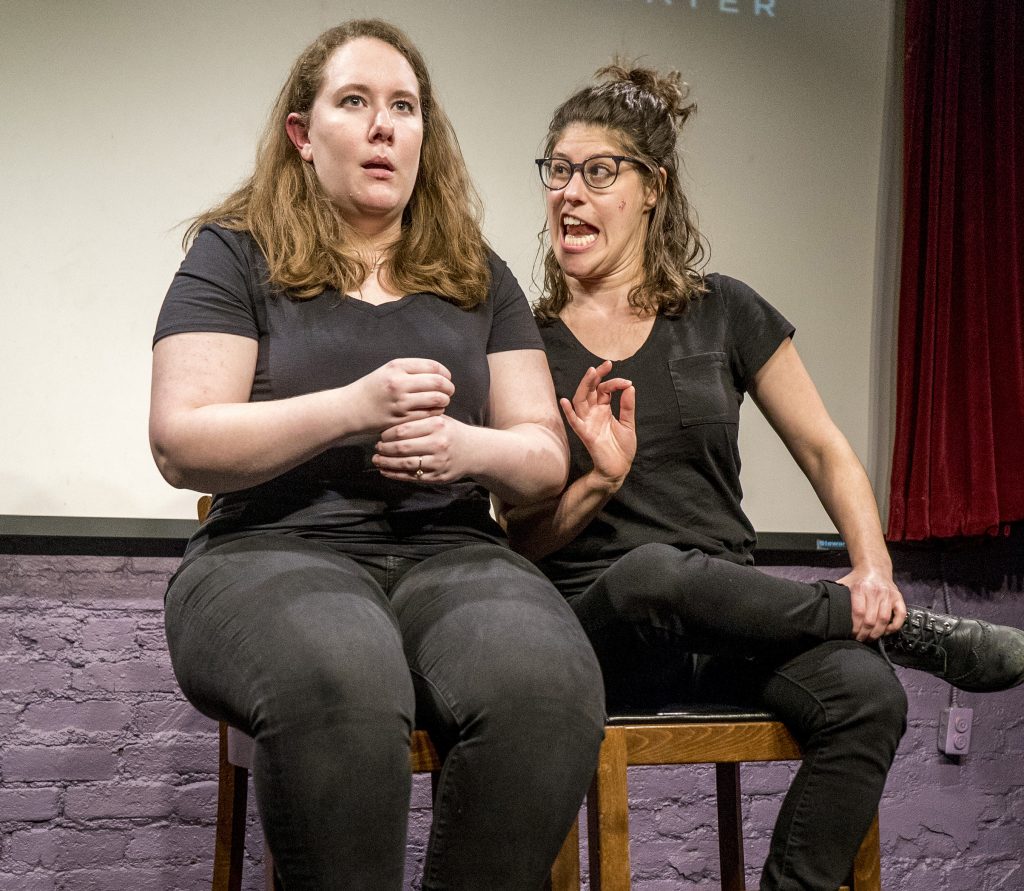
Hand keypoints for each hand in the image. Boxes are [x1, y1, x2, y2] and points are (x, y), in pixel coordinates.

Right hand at [347, 358, 453, 434]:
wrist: (350, 409)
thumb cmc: (372, 389)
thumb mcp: (387, 371)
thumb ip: (411, 370)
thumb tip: (439, 373)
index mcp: (397, 367)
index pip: (433, 366)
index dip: (445, 373)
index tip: (446, 378)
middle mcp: (399, 383)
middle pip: (437, 382)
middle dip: (448, 387)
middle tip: (449, 391)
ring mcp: (400, 402)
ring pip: (436, 399)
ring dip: (444, 400)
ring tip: (442, 401)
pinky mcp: (401, 419)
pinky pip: (428, 415)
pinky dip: (436, 413)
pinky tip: (433, 411)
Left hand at [373, 414, 471, 482]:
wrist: (474, 451)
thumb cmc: (450, 432)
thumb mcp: (440, 419)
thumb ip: (418, 419)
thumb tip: (387, 423)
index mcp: (437, 425)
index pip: (403, 429)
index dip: (387, 434)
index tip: (380, 435)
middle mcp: (439, 443)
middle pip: (402, 447)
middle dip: (384, 449)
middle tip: (376, 447)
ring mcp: (438, 462)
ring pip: (405, 464)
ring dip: (386, 463)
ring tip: (377, 460)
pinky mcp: (438, 477)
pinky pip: (412, 477)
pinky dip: (395, 475)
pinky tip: (385, 471)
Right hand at [561, 360, 636, 489]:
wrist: (619, 469)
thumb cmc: (621, 448)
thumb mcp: (628, 424)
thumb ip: (627, 406)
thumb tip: (629, 387)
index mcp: (603, 410)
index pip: (604, 390)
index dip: (614, 383)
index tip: (627, 383)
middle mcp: (593, 414)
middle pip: (590, 391)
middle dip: (596, 377)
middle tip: (606, 365)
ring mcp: (588, 423)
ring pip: (581, 401)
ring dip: (584, 387)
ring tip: (591, 372)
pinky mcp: (586, 435)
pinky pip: (574, 423)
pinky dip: (569, 413)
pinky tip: (565, 401)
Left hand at [838, 566, 906, 640]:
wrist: (874, 568)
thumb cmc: (857, 580)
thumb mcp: (844, 583)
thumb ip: (835, 594)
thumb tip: (821, 606)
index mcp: (860, 588)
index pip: (858, 613)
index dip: (855, 627)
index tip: (851, 635)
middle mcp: (876, 591)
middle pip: (871, 619)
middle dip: (864, 634)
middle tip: (860, 640)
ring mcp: (888, 595)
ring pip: (884, 619)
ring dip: (877, 633)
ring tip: (870, 639)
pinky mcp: (898, 597)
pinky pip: (901, 615)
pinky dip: (895, 626)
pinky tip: (886, 632)